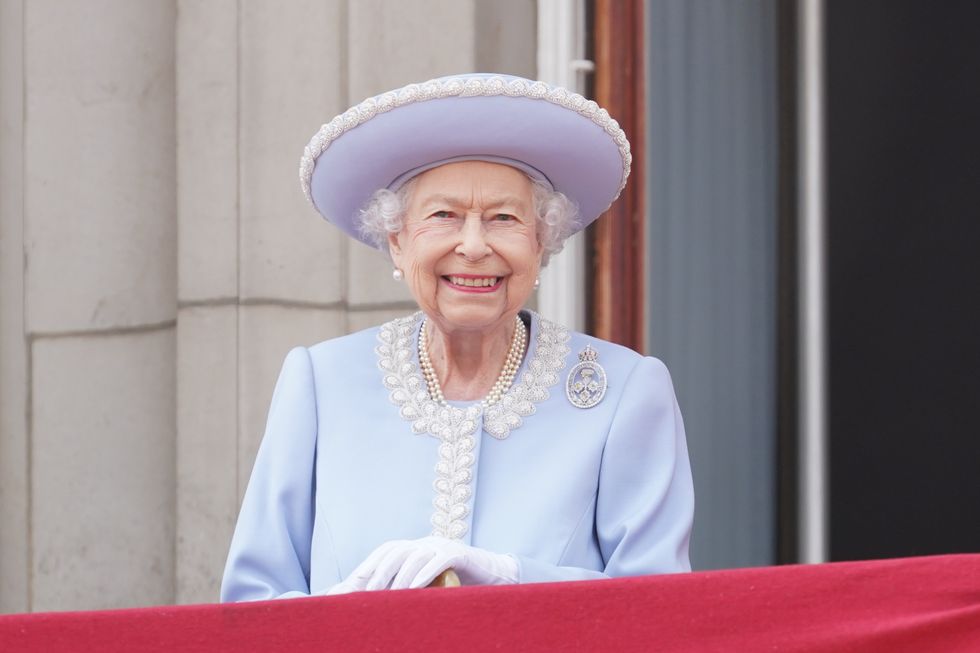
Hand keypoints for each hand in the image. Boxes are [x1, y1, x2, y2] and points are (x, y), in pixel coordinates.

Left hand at [326, 536, 518, 592]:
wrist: (494, 576)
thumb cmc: (458, 584)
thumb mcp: (430, 585)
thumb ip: (410, 589)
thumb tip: (382, 606)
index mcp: (416, 547)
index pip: (388, 550)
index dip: (371, 563)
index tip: (354, 581)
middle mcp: (426, 542)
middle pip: (397, 550)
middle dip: (381, 571)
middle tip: (368, 592)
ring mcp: (442, 546)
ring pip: (416, 555)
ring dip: (401, 576)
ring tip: (391, 596)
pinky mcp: (459, 553)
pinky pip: (439, 559)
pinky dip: (426, 572)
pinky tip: (416, 586)